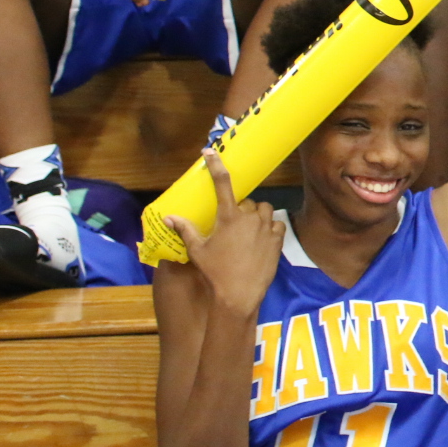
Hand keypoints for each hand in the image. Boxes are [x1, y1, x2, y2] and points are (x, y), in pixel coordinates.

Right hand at [166, 150, 282, 314]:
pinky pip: (276, 224)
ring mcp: (266, 227)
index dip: (216, 165)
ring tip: (246, 233)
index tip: (210, 152)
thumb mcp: (197, 250)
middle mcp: (249, 218)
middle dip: (241, 210)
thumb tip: (169, 217)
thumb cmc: (215, 272)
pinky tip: (261, 240)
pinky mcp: (278, 239)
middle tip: (231, 227)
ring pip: (264, 211)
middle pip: (247, 202)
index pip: (222, 184)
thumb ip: (186, 230)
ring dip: (256, 217)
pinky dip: (270, 228)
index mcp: (228, 217)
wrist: (238, 294)